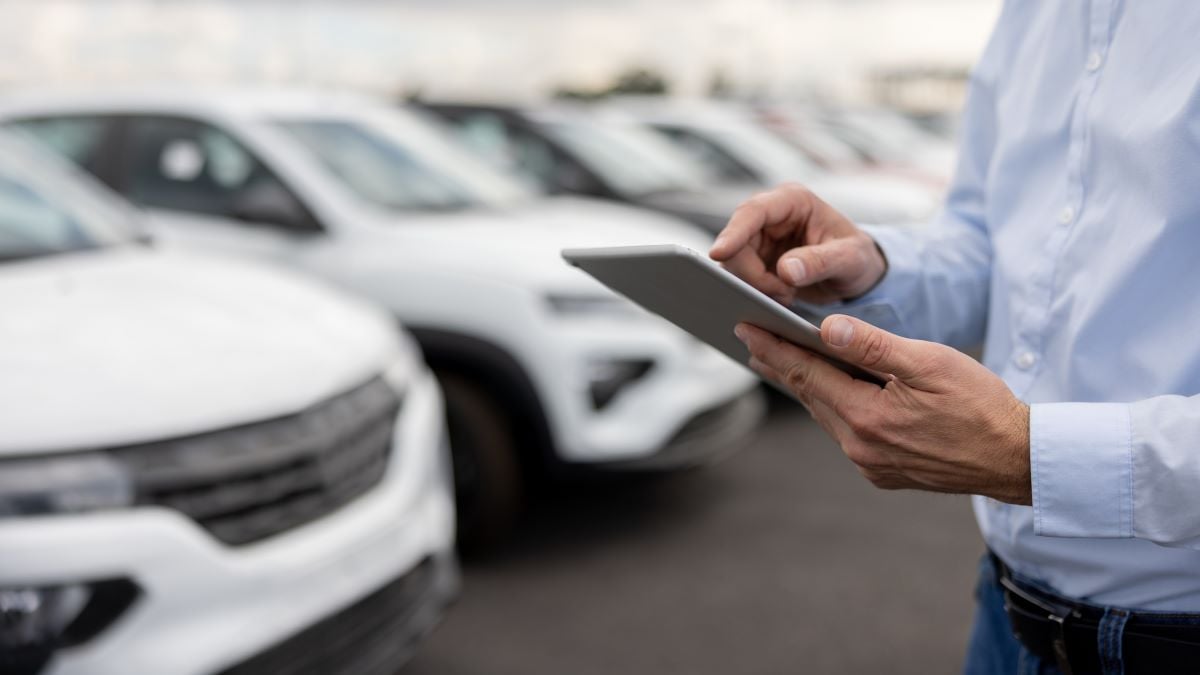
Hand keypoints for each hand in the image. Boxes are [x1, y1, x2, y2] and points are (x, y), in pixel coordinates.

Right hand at [709, 183, 887, 304]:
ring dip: (754, 285)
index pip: (753, 211)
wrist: (856, 273)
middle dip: (752, 273)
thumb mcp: (850, 259)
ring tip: (787, 296)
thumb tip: (785, 270)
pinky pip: (740, 277)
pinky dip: (756, 292)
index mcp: (793, 201)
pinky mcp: (755, 259)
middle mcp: (771, 216)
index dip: (733, 232)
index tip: (718, 254)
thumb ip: (820, 262)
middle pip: (737, 242)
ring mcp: (759, 238)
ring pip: (733, 263)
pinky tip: (780, 297)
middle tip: (782, 293)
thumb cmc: (857, 258)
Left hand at [735, 315, 1031, 504]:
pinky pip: (847, 433)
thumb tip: (826, 329)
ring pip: (827, 415)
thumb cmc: (980, 405)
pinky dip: (834, 407)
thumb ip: (873, 346)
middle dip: (780, 364)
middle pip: (810, 396)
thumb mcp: (929, 363)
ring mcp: (871, 464)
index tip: (744, 327)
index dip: (773, 348)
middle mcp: (860, 447)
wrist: (1016, 459)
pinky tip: (830, 391)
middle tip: (751, 337)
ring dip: (805, 386)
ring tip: (780, 360)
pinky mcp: (885, 473)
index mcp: (867, 418)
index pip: (806, 374)